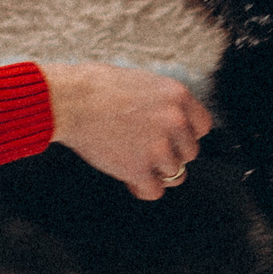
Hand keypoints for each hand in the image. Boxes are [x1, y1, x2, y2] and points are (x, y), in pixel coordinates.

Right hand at [43, 62, 213, 201]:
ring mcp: (159, 147)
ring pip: (175, 175)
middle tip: (146, 150)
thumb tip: (170, 124)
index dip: (185, 135)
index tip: (171, 138)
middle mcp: (175, 121)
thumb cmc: (96, 87)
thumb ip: (162, 103)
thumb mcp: (142, 82)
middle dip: (171, 154)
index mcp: (178, 96)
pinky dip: (142, 188)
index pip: (203, 126)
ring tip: (133, 161)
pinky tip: (129, 178)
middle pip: (190, 153)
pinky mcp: (139, 169)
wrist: (70, 100)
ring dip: (155, 172)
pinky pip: (154, 191)